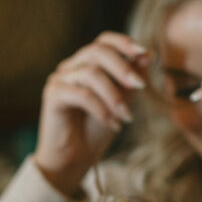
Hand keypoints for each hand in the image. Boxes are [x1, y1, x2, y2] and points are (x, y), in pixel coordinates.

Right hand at [34, 32, 149, 195]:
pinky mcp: (52, 96)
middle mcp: (70, 67)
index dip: (123, 43)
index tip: (143, 52)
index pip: (103, 41)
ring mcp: (59, 80)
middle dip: (122, 67)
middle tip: (141, 86)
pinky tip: (111, 124)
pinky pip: (81, 94)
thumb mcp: (121, 102)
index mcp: (85, 64)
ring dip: (114, 95)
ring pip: (91, 74)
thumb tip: (149, 53)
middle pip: (97, 51)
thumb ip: (131, 79)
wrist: (74, 161)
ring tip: (126, 116)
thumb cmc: (95, 132)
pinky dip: (101, 108)